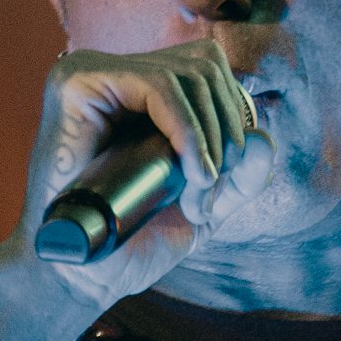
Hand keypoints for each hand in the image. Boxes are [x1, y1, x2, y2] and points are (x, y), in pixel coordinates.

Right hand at [12, 39, 260, 272]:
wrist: (81, 276)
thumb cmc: (133, 242)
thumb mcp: (204, 207)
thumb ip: (239, 176)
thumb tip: (264, 139)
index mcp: (140, 90)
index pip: (210, 71)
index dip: (233, 121)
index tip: (219, 184)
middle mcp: (115, 72)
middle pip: (205, 64)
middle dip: (226, 132)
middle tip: (206, 193)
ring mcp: (91, 70)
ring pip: (188, 72)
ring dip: (209, 137)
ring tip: (195, 191)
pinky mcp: (76, 81)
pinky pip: (159, 85)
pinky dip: (188, 129)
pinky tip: (193, 171)